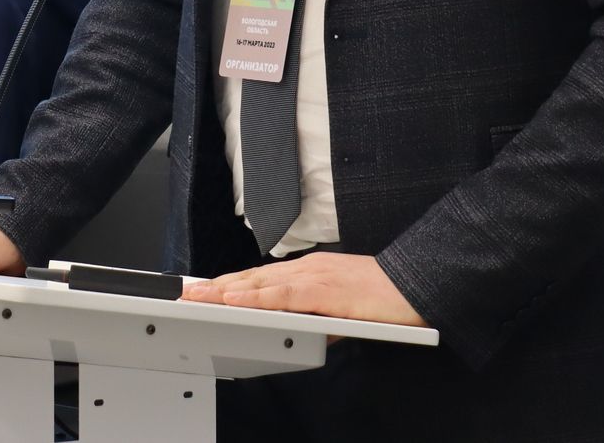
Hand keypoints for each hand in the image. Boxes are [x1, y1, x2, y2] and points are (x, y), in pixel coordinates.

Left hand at [182, 253, 427, 325]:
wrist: (416, 283)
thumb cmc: (385, 297)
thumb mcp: (344, 310)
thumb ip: (321, 320)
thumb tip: (305, 334)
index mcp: (310, 272)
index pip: (261, 278)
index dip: (230, 284)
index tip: (204, 290)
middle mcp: (307, 269)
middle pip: (252, 277)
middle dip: (217, 286)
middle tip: (187, 292)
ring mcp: (314, 277)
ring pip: (260, 283)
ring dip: (226, 290)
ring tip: (198, 296)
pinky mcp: (324, 290)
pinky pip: (283, 295)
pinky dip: (256, 297)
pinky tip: (235, 300)